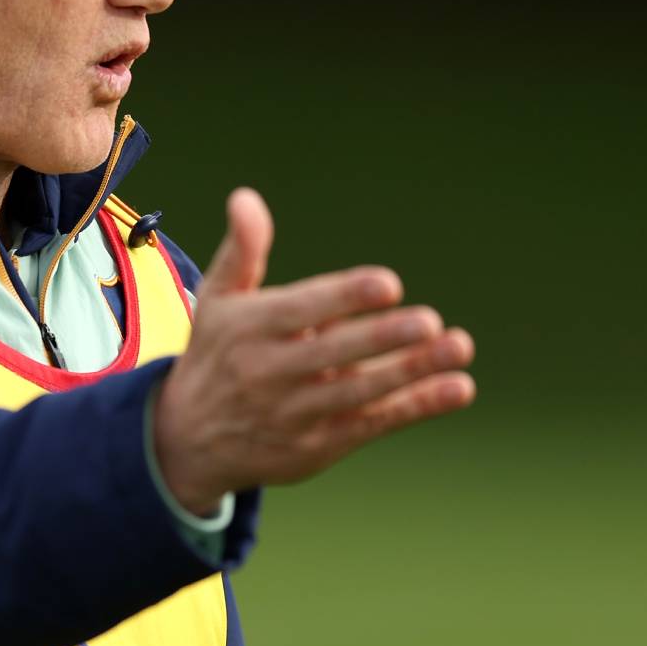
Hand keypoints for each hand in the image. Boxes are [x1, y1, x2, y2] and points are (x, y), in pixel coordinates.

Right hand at [153, 189, 474, 514]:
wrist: (186, 442)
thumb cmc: (216, 354)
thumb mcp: (218, 301)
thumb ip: (242, 250)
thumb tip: (245, 198)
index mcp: (248, 329)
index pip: (300, 310)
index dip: (344, 297)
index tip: (387, 284)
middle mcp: (269, 373)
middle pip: (333, 354)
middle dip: (382, 339)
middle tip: (430, 321)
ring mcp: (294, 414)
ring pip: (359, 392)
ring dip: (412, 372)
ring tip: (459, 348)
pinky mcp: (317, 447)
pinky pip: (372, 424)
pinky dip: (416, 407)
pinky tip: (457, 387)